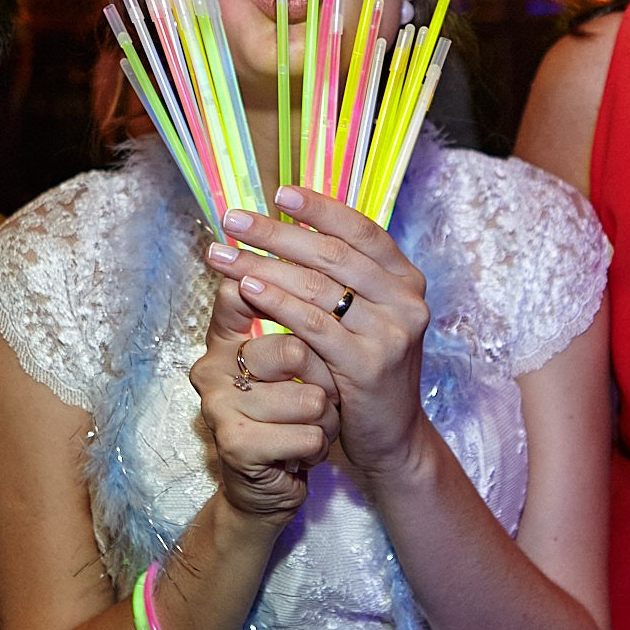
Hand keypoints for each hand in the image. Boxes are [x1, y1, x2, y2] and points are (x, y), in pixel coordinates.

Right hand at [191, 274, 338, 524]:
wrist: (268, 486)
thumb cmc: (288, 415)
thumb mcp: (288, 364)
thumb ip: (292, 315)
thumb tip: (313, 257)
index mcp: (224, 339)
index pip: (241, 294)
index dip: (273, 284)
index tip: (290, 280)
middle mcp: (212, 367)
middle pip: (295, 350)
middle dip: (327, 378)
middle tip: (325, 395)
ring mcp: (220, 406)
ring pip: (309, 397)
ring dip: (327, 418)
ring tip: (312, 426)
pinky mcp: (235, 445)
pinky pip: (307, 434)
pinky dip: (320, 445)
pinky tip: (305, 450)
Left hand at [204, 186, 430, 480]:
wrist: (390, 436)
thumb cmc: (364, 369)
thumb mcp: (363, 317)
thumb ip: (340, 278)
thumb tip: (287, 228)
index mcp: (406, 279)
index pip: (362, 229)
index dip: (320, 208)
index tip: (278, 193)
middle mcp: (406, 300)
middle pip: (333, 253)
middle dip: (276, 233)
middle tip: (232, 219)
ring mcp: (392, 333)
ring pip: (318, 286)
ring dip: (263, 265)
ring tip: (223, 255)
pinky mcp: (369, 364)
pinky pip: (314, 324)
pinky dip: (277, 302)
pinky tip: (247, 287)